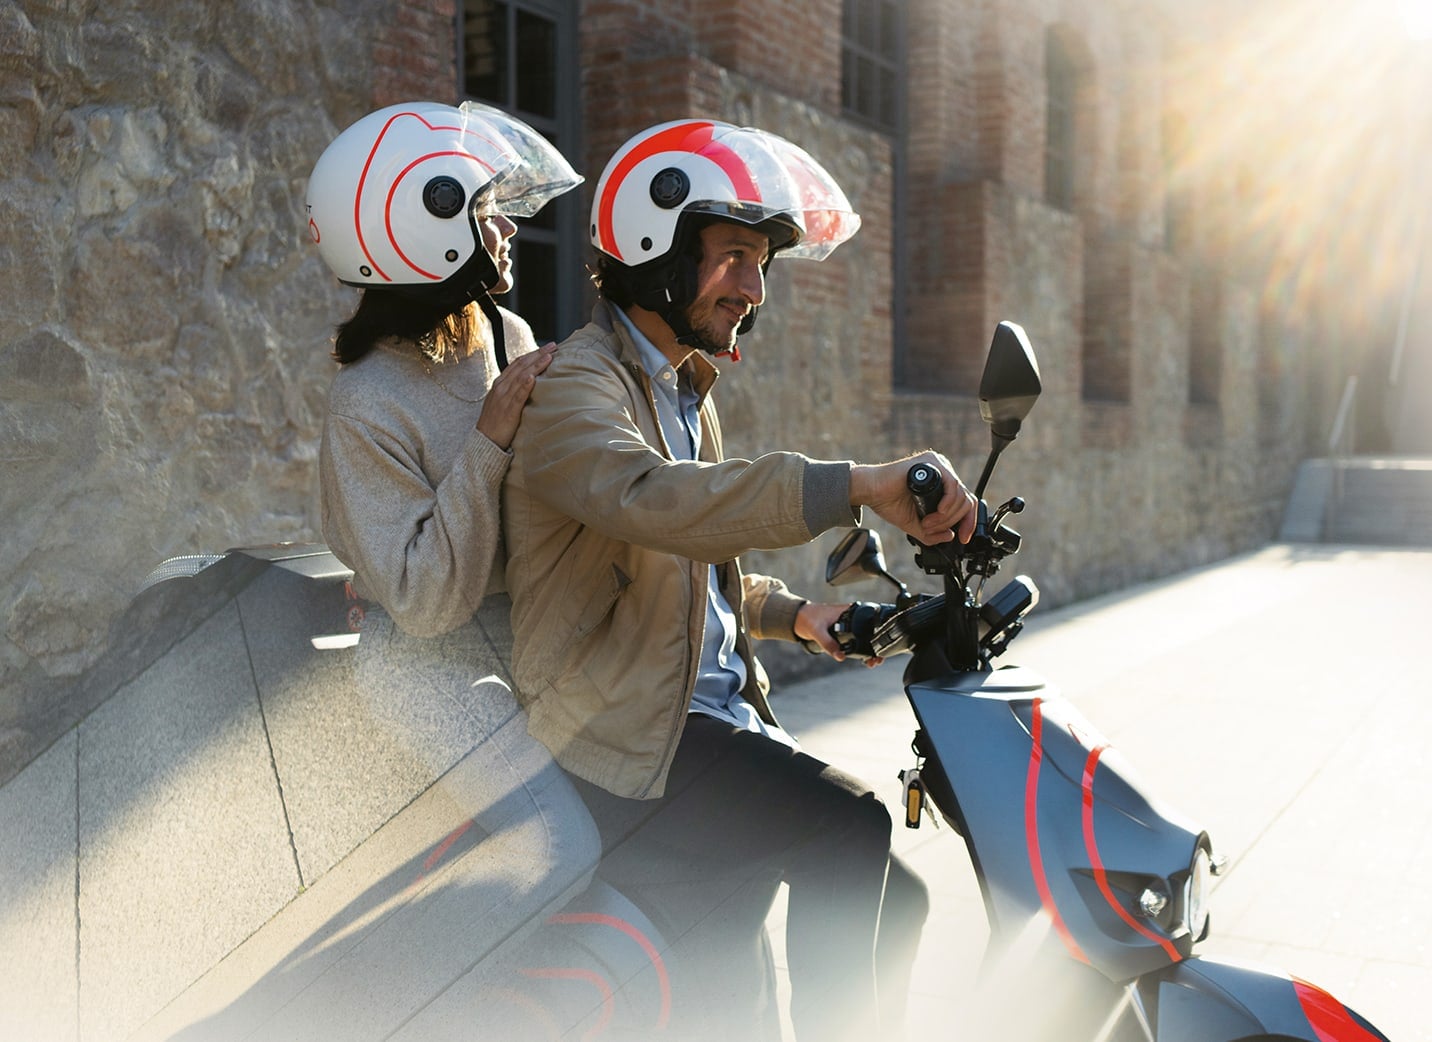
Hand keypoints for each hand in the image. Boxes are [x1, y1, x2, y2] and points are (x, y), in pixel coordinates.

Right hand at [476, 342, 556, 449]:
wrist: (484, 441)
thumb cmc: (496, 422)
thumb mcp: (503, 401)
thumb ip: (514, 390)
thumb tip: (529, 382)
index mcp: (500, 384)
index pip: (518, 363)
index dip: (532, 354)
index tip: (547, 348)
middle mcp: (501, 387)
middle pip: (521, 365)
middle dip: (538, 354)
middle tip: (553, 346)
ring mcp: (504, 398)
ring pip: (521, 377)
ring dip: (536, 365)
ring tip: (549, 356)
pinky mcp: (508, 411)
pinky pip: (517, 396)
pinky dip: (524, 385)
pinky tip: (533, 377)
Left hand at [794, 601, 883, 666]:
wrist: (796, 617)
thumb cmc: (807, 617)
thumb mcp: (817, 630)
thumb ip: (828, 643)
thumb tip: (840, 656)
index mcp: (848, 611)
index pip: (868, 623)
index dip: (875, 637)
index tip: (877, 651)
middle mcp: (850, 617)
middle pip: (868, 632)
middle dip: (874, 647)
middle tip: (876, 660)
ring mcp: (847, 625)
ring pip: (862, 639)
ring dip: (868, 650)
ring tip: (872, 662)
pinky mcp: (842, 633)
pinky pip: (854, 642)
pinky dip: (860, 651)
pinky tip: (864, 660)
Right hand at [850, 451, 976, 545]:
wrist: (870, 491)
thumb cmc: (888, 502)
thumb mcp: (915, 524)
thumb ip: (933, 533)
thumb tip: (950, 536)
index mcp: (942, 484)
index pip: (966, 502)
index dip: (968, 523)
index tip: (962, 538)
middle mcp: (943, 472)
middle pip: (965, 500)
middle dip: (951, 522)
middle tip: (930, 529)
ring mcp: (938, 465)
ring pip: (960, 496)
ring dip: (946, 517)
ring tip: (927, 523)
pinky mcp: (931, 463)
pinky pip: (953, 485)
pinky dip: (948, 503)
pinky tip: (937, 512)